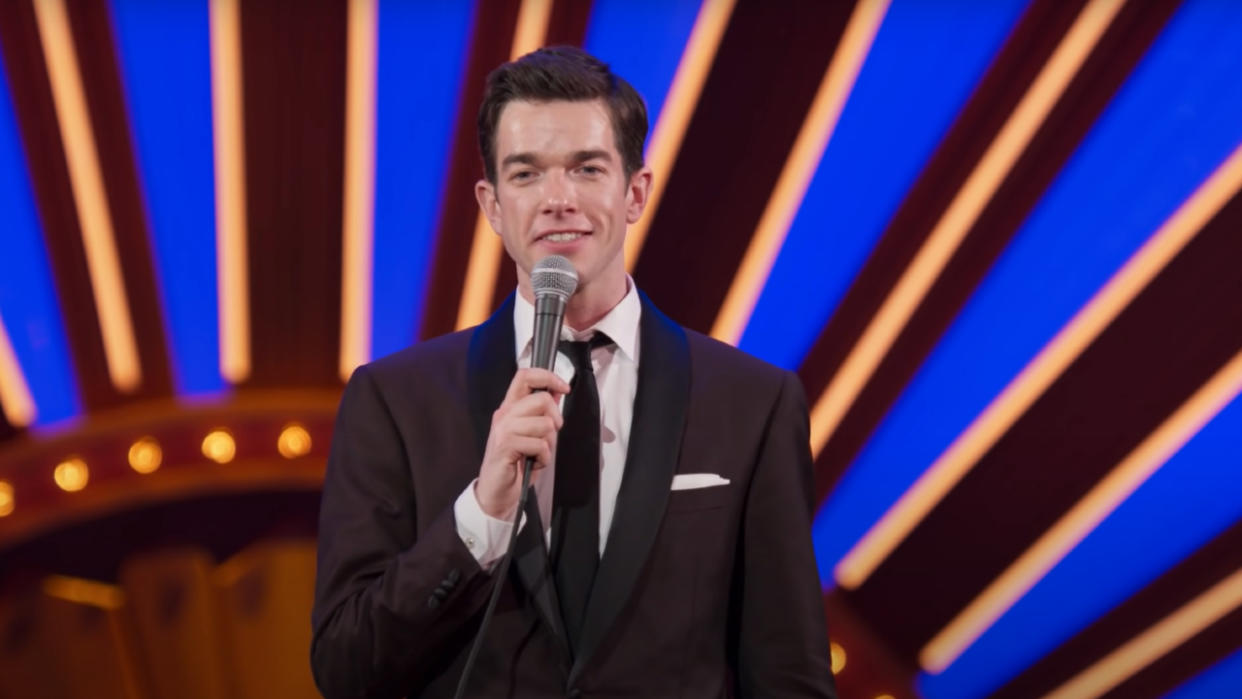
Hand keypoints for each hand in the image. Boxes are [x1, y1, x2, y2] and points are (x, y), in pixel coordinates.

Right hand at [476, 368, 569, 518]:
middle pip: (542, 399)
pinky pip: (539, 445)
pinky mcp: (506, 446)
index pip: (525, 376)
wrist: (497, 492)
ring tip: (538, 453)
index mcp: (510, 407)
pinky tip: (535, 463)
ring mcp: (503, 430)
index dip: (548, 376)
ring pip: (544, 424)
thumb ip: (541, 412)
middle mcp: (505, 414)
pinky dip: (544, 458)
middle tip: (549, 435)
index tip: (563, 388)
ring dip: (549, 443)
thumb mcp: (530, 434)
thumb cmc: (515, 463)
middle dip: (555, 419)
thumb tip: (556, 392)